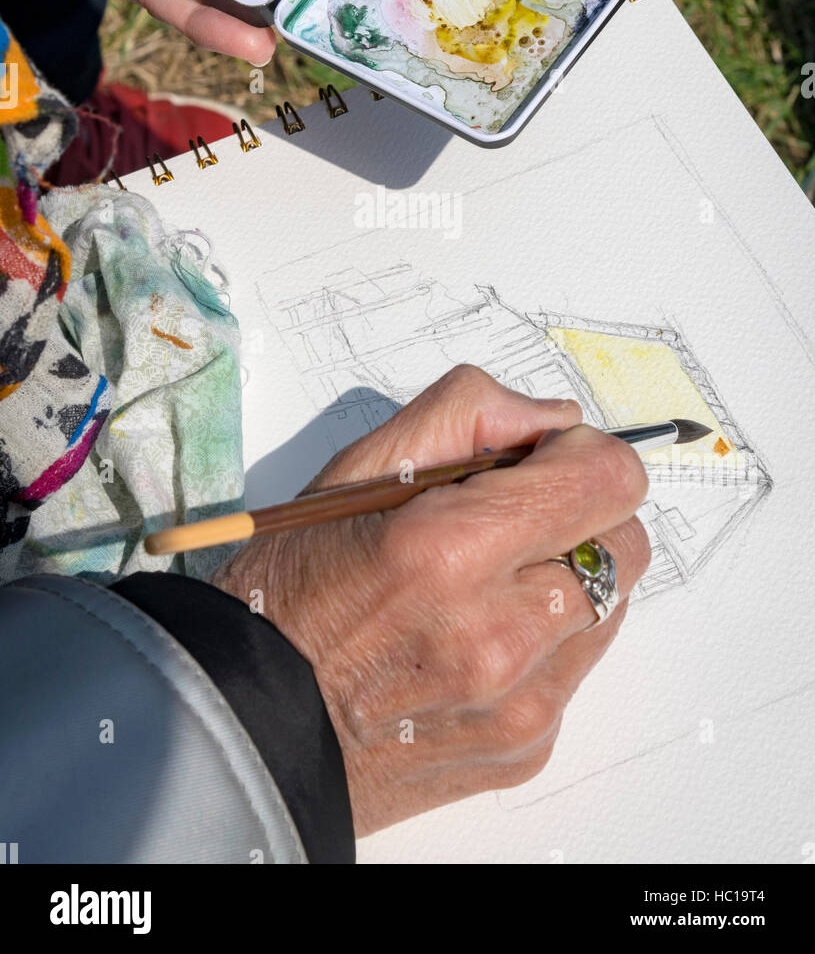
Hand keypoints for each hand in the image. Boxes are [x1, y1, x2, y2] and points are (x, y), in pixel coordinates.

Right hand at [213, 366, 650, 835]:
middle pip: (627, 544)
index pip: (610, 481)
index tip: (540, 463)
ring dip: (567, 579)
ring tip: (488, 586)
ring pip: (611, 606)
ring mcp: (519, 703)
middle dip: (581, 516)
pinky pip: (578, 670)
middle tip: (510, 523)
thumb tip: (554, 421)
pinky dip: (547, 644)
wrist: (248, 725)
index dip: (581, 457)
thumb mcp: (356, 469)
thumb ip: (467, 414)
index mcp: (452, 550)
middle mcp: (498, 636)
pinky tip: (477, 642)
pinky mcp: (527, 749)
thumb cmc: (291, 589)